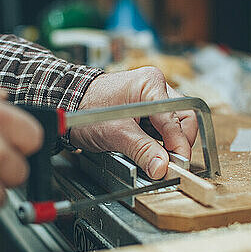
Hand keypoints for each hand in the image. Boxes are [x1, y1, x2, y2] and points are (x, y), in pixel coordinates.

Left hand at [71, 67, 197, 178]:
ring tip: (153, 156)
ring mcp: (152, 97)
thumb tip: (162, 167)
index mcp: (151, 84)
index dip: (179, 146)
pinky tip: (146, 148)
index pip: (176, 120)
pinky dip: (158, 140)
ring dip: (167, 143)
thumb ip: (142, 150)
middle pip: (182, 119)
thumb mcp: (116, 133)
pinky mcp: (146, 107)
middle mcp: (155, 87)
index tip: (177, 166)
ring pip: (174, 124)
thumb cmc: (86, 109)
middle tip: (169, 163)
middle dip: (177, 143)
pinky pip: (161, 126)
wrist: (68, 104)